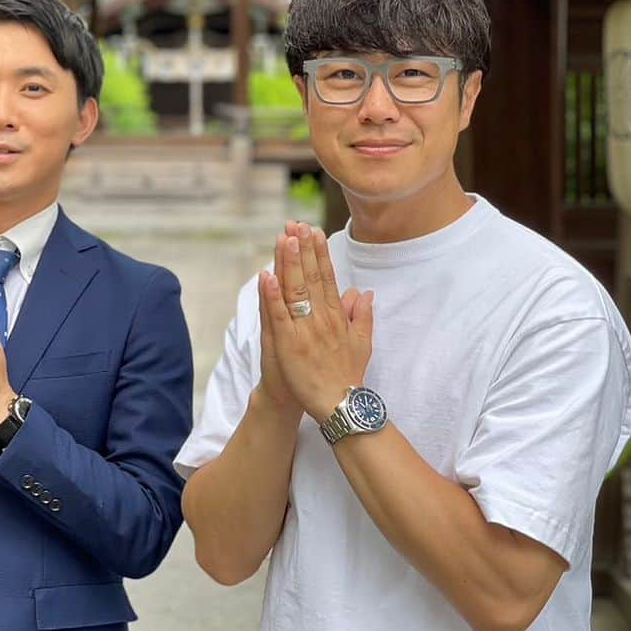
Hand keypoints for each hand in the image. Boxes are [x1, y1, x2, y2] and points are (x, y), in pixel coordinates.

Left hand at [259, 221, 373, 423]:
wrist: (337, 406)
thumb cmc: (347, 375)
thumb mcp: (363, 344)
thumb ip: (363, 316)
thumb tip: (364, 292)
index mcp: (337, 317)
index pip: (327, 278)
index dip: (319, 254)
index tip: (313, 232)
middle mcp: (322, 319)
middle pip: (310, 277)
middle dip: (302, 249)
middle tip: (296, 224)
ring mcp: (304, 330)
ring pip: (294, 290)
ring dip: (288, 263)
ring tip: (283, 238)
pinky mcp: (288, 343)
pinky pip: (279, 315)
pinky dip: (272, 295)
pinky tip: (266, 275)